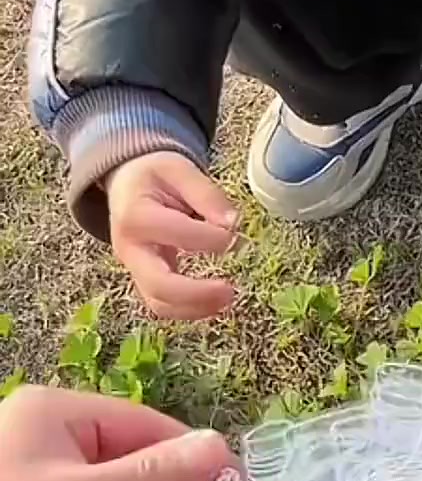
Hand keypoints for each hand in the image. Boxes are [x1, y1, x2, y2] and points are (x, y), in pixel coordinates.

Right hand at [108, 152, 239, 319]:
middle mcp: (129, 248)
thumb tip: (233, 223)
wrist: (126, 185)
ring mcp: (134, 269)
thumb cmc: (154, 177)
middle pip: (158, 284)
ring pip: (159, 303)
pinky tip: (216, 303)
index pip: (175, 233)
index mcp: (136, 214)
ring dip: (196, 309)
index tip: (236, 237)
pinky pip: (164, 305)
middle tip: (230, 290)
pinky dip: (190, 310)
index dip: (210, 239)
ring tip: (228, 300)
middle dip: (197, 293)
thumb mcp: (178, 169)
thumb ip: (206, 194)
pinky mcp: (144, 281)